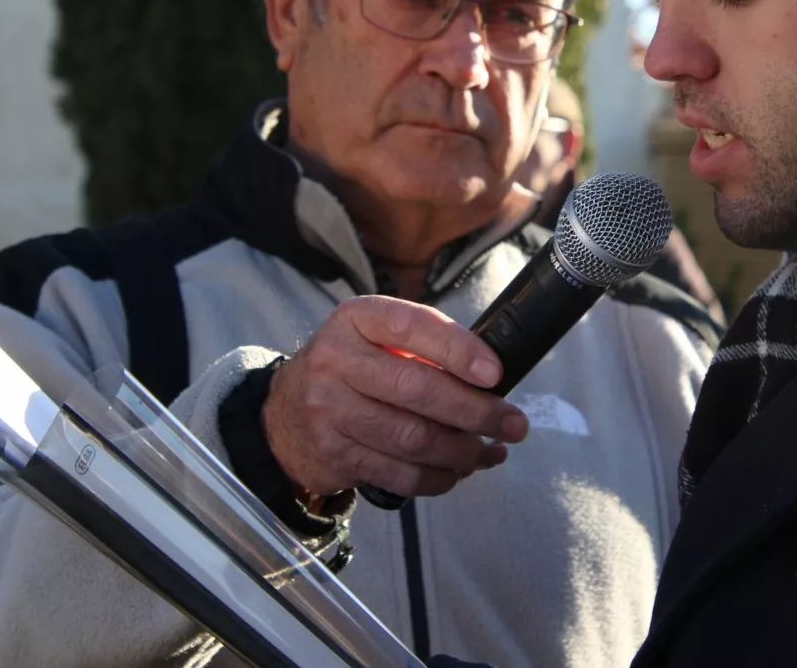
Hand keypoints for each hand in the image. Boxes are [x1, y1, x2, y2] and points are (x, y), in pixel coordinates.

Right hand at [262, 296, 529, 497]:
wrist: (283, 416)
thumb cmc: (350, 370)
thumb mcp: (374, 338)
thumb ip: (424, 347)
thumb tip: (492, 379)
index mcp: (355, 319)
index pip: (411, 327)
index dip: (458, 350)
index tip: (496, 374)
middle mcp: (335, 360)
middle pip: (418, 389)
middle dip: (476, 411)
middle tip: (513, 424)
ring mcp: (329, 410)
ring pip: (413, 438)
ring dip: (463, 451)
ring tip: (490, 452)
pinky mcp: (333, 454)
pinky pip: (399, 473)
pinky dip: (438, 478)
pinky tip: (457, 471)